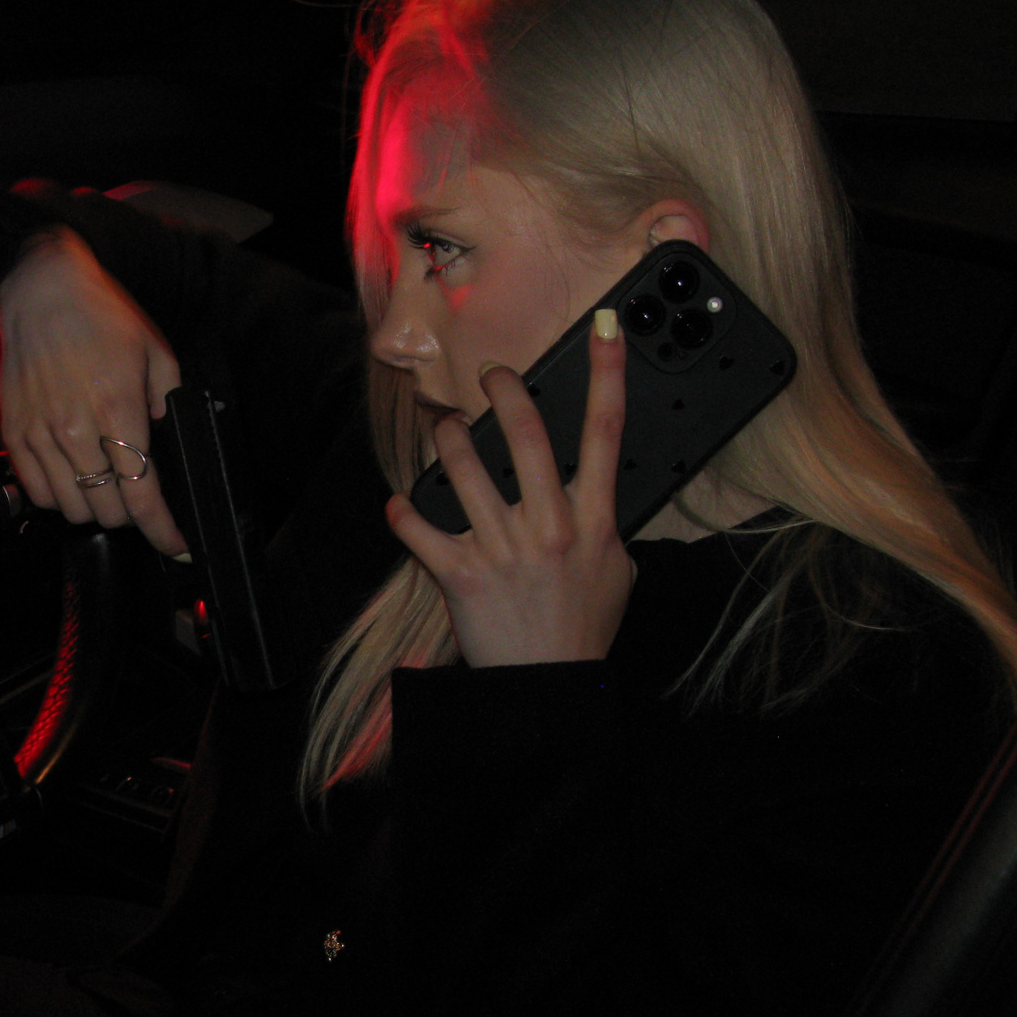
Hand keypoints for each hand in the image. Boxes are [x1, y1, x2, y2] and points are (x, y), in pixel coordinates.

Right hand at [0, 227, 188, 556]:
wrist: (42, 289)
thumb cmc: (101, 316)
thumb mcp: (156, 352)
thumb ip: (170, 401)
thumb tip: (167, 439)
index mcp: (117, 409)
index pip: (142, 495)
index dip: (163, 530)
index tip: (177, 546)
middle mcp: (75, 428)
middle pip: (108, 511)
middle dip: (132, 514)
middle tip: (138, 496)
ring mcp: (40, 433)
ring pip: (72, 509)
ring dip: (95, 507)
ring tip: (105, 484)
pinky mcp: (14, 432)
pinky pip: (37, 493)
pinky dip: (59, 497)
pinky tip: (73, 477)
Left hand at [386, 310, 634, 667]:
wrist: (548, 688)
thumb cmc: (583, 628)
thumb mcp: (617, 571)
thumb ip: (605, 524)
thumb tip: (595, 489)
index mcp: (593, 520)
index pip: (605, 432)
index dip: (608, 373)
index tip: (604, 328)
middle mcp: (548, 525)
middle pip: (524, 434)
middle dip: (504, 389)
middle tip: (491, 375)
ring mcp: (501, 548)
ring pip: (463, 465)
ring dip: (447, 437)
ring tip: (444, 429)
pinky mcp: (460, 573)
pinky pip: (418, 527)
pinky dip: (402, 512)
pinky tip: (399, 506)